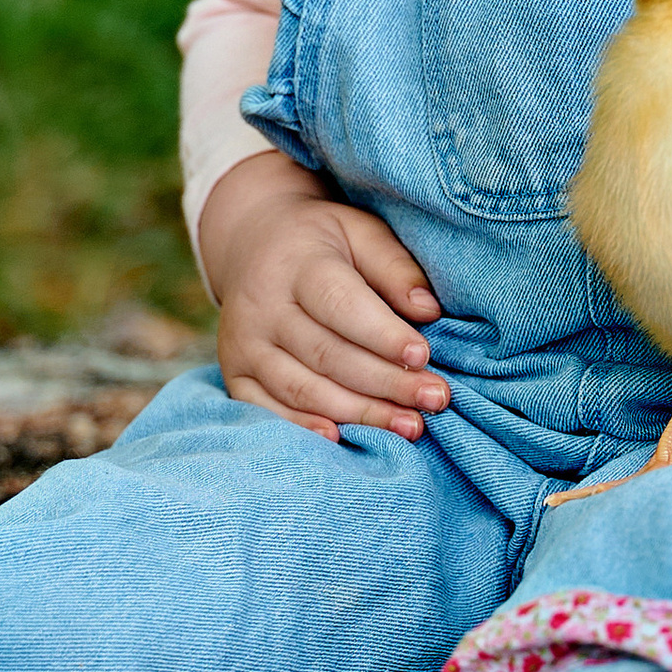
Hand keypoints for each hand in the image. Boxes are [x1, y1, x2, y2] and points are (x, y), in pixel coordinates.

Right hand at [202, 151, 449, 444]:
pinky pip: (269, 410)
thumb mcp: (360, 232)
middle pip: (326, 354)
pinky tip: (343, 439)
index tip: (423, 356)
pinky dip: (305, 428)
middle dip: (385, 382)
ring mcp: (242, 345)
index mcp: (296, 263)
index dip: (381, 334)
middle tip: (435, 398)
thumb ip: (394, 267)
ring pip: (301, 388)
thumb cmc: (323, 242)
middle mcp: (261, 306)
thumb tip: (428, 310)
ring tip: (410, 426)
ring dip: (358, 413)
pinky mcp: (235, 374)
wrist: (252, 243)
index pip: (339, 304)